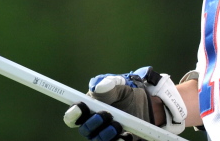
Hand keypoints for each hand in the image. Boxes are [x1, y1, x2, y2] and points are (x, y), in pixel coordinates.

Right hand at [63, 67, 186, 139]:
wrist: (147, 106)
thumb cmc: (126, 93)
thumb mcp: (118, 84)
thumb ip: (107, 85)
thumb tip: (97, 88)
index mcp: (87, 109)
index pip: (72, 116)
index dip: (73, 113)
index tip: (82, 107)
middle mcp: (93, 125)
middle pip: (85, 130)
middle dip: (93, 123)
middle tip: (106, 114)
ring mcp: (105, 135)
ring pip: (99, 140)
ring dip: (107, 133)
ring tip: (118, 124)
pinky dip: (120, 140)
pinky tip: (127, 135)